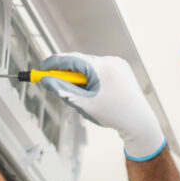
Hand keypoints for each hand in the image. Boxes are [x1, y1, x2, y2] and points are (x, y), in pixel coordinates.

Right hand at [38, 52, 165, 160]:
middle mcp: (111, 61)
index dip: (53, 63)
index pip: (71, 59)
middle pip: (80, 61)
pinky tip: (97, 94)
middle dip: (66, 73)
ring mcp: (118, 63)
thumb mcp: (84, 104)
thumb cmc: (112, 115)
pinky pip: (99, 68)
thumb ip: (63, 91)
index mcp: (102, 68)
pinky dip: (92, 77)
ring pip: (89, 65)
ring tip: (85, 97)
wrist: (139, 121)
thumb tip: (45, 80)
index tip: (40, 69)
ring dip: (80, 76)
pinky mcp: (121, 67)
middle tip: (54, 84)